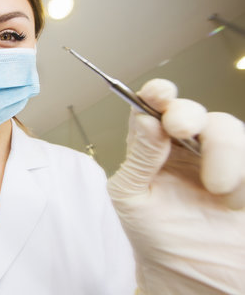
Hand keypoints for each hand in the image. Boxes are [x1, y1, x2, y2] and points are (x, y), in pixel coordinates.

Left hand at [107, 79, 244, 294]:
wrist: (192, 272)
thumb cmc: (154, 233)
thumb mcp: (131, 197)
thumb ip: (139, 159)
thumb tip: (146, 120)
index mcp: (151, 148)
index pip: (151, 109)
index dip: (156, 94)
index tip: (159, 92)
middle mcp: (184, 147)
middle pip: (191, 111)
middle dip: (187, 113)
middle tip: (179, 127)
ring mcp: (219, 158)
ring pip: (227, 128)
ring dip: (223, 153)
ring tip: (217, 190)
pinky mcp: (244, 172)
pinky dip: (242, 173)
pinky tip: (230, 200)